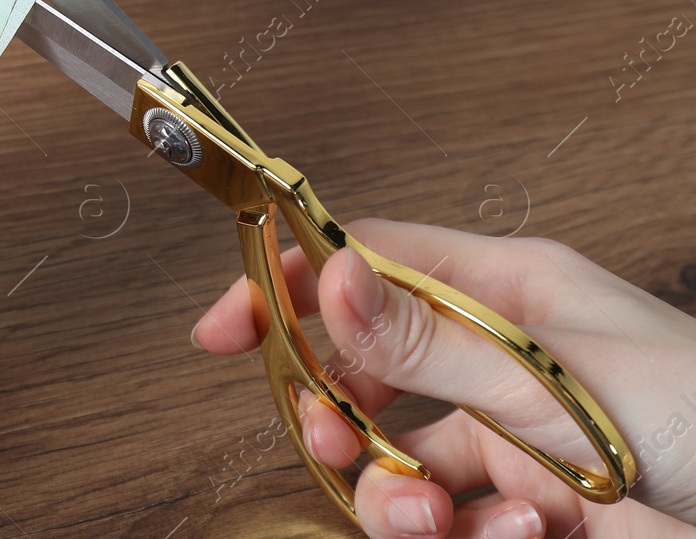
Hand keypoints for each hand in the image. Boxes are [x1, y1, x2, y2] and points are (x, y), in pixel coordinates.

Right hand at [193, 219, 695, 538]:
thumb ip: (429, 336)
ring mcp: (516, 437)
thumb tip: (325, 278)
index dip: (287, 286)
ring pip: (400, 456)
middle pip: (366, 368)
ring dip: (397, 492)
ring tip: (430, 515)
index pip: (366, 263)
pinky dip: (459, 534)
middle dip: (337, 409)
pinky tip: (505, 537)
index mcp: (507, 289)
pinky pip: (451, 517)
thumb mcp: (554, 373)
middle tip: (330, 435)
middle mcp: (501, 358)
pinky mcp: (531, 508)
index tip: (222, 328)